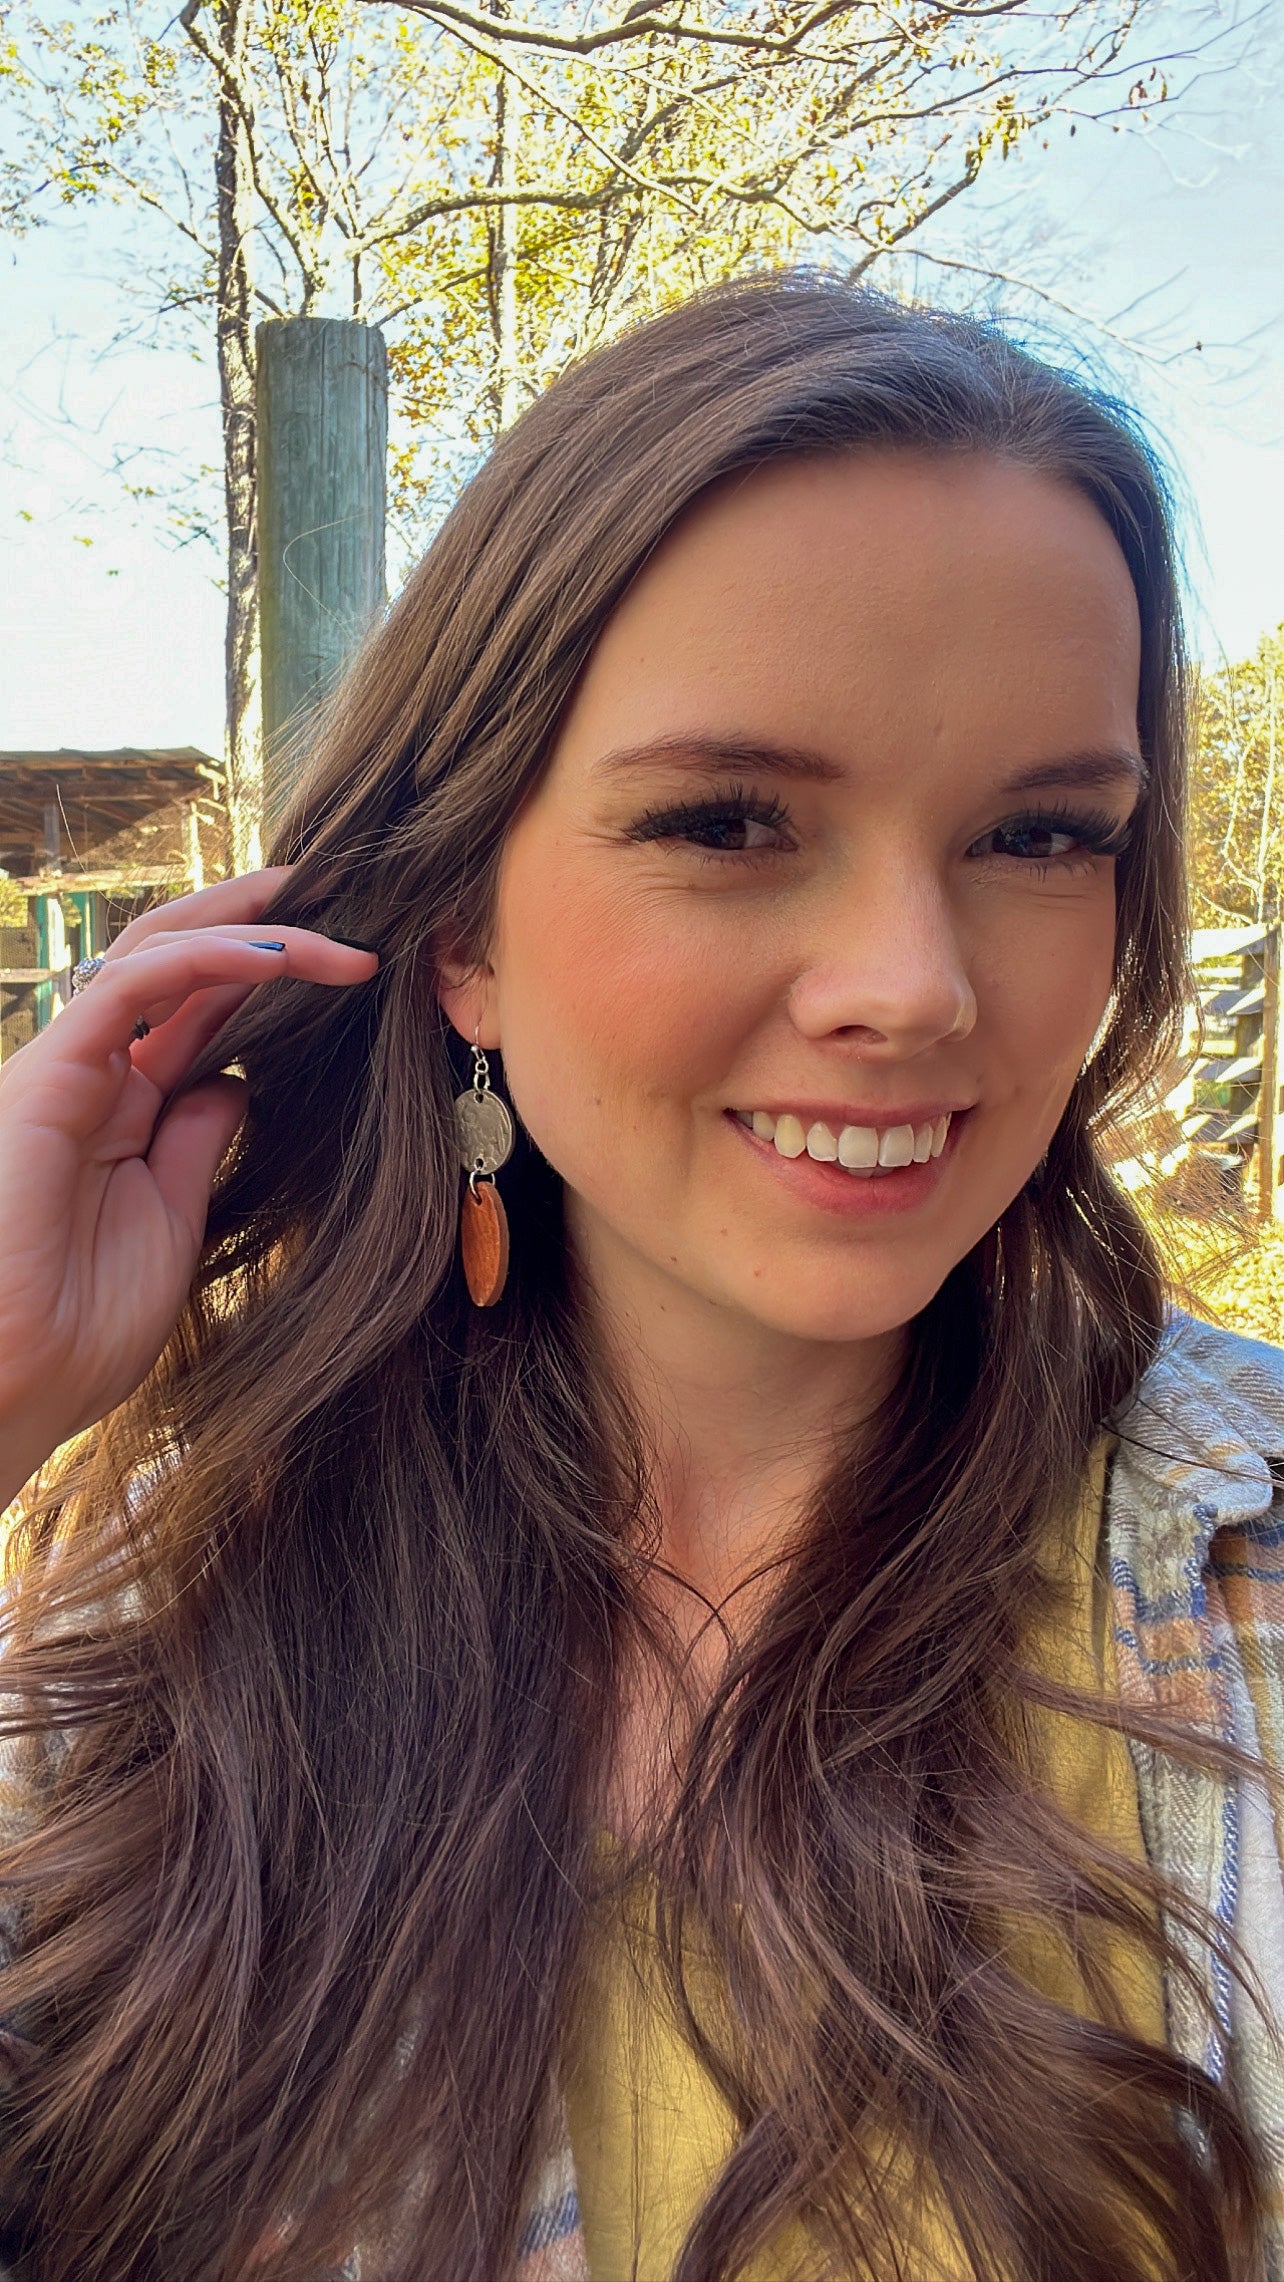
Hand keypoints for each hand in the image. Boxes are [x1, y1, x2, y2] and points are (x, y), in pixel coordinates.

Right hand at [0, 869, 377, 1505]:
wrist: (10, 1387)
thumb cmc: (77, 1331)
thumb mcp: (171, 1223)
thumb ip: (197, 1143)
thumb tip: (237, 1083)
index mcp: (124, 1109)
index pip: (202, 1011)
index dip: (272, 976)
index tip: (354, 965)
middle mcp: (95, 1074)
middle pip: (180, 961)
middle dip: (259, 918)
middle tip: (343, 893)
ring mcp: (68, 1069)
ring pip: (158, 952)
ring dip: (249, 927)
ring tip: (333, 920)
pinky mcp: (49, 1075)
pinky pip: (130, 986)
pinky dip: (207, 960)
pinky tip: (280, 958)